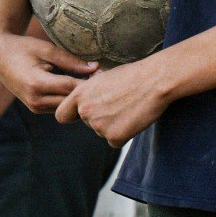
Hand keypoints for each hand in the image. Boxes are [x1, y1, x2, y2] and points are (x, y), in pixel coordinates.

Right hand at [0, 29, 96, 113]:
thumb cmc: (22, 48)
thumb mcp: (46, 49)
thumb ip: (70, 60)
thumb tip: (96, 67)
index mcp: (37, 84)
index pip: (71, 87)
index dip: (90, 82)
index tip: (106, 74)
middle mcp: (35, 100)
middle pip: (70, 102)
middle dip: (87, 93)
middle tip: (105, 81)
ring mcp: (35, 107)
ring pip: (66, 108)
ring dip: (79, 99)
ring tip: (94, 85)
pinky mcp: (36, 108)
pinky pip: (59, 108)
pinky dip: (69, 100)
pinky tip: (80, 89)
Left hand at [55, 58, 172, 147]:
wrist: (153, 81)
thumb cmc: (131, 75)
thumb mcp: (101, 78)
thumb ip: (89, 92)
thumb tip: (84, 100)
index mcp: (79, 95)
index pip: (62, 115)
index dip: (71, 116)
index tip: (79, 115)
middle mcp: (85, 112)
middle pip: (87, 123)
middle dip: (99, 118)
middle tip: (117, 105)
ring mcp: (99, 126)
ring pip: (102, 132)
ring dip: (113, 125)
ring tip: (127, 108)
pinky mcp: (114, 137)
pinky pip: (115, 140)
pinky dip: (124, 133)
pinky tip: (133, 118)